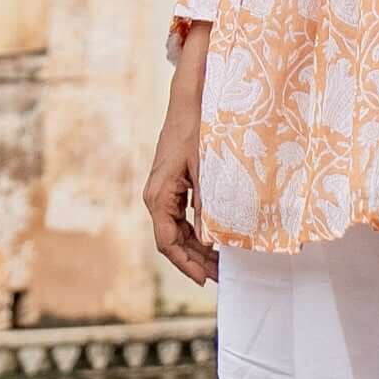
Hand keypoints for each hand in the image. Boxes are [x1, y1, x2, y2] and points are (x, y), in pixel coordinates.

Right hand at [145, 36, 219, 286]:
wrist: (190, 99)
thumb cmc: (197, 130)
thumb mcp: (207, 169)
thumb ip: (208, 205)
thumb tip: (210, 239)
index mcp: (158, 196)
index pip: (167, 241)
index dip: (185, 263)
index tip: (204, 278)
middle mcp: (157, 197)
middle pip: (173, 240)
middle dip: (196, 260)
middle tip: (221, 276)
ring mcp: (165, 192)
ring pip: (179, 230)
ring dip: (199, 247)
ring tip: (222, 263)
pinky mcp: (175, 186)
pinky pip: (184, 217)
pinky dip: (200, 231)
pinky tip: (218, 239)